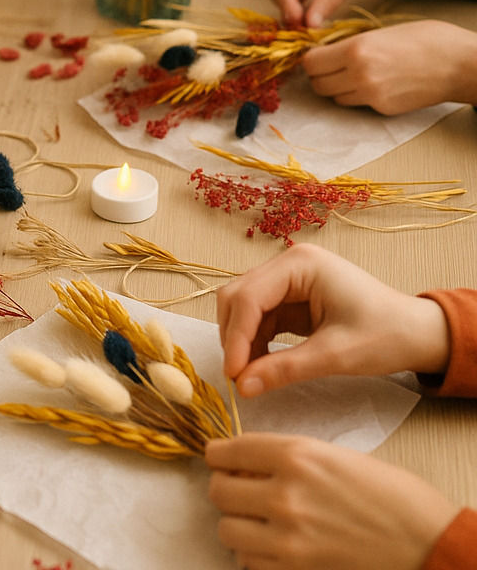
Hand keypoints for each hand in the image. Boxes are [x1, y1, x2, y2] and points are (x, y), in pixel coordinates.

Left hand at [206, 433, 458, 569]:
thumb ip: (285, 456)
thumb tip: (245, 462)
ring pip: (227, 529)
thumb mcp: (332, 456)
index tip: (221, 459)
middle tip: (242, 490)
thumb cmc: (389, 494)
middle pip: (219, 490)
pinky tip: (273, 547)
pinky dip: (254, 555)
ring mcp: (289, 538)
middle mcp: (285, 494)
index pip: (227, 451)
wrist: (429, 542)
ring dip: (238, 524)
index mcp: (295, 455)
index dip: (219, 455)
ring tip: (258, 521)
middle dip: (227, 488)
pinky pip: (248, 563)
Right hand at [215, 244, 448, 397]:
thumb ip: (284, 369)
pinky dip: (254, 342)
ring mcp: (287, 278)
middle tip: (238, 377)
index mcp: (299, 264)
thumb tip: (241, 387)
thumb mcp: (335, 356)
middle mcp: (287, 263)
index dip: (236, 336)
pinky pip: (259, 318)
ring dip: (241, 341)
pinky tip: (260, 366)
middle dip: (234, 336)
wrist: (418, 334)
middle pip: (238, 296)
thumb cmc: (385, 336)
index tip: (232, 375)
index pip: (248, 297)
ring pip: (243, 307)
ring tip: (249, 375)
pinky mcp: (290, 297)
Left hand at [302, 20, 476, 113]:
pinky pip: (356, 104)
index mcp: (357, 50)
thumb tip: (328, 51)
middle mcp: (359, 75)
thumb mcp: (382, 31)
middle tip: (330, 66)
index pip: (311, 62)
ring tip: (352, 74)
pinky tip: (373, 82)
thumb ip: (352, 43)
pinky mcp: (382, 109)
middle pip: (317, 84)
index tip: (319, 54)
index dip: (312, 58)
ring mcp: (371, 95)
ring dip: (336, 87)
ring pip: (334, 97)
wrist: (462, 65)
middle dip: (319, 75)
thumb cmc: (429, 39)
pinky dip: (356, 95)